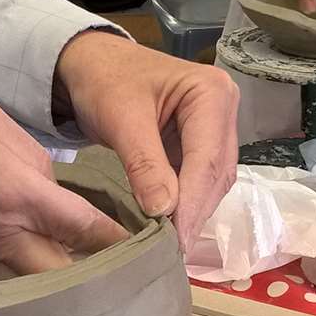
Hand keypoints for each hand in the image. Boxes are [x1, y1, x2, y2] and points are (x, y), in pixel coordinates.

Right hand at [0, 77, 128, 280]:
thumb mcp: (2, 127)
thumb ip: (40, 169)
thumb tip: (59, 196)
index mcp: (18, 193)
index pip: (85, 230)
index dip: (121, 243)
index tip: (151, 250)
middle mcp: (1, 232)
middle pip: (62, 278)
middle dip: (96, 281)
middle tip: (126, 277)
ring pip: (31, 289)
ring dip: (63, 289)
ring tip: (94, 287)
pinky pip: (3, 282)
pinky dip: (29, 284)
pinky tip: (46, 278)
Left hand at [55, 32, 238, 251]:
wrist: (91, 64)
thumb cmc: (104, 80)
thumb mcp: (121, 119)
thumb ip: (144, 164)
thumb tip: (164, 213)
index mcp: (212, 93)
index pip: (208, 158)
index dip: (193, 202)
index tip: (176, 240)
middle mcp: (224, 110)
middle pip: (216, 172)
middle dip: (194, 211)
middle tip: (173, 251)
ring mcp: (215, 129)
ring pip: (212, 181)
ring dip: (192, 212)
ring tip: (171, 245)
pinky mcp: (200, 146)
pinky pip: (199, 180)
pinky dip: (185, 204)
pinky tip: (170, 227)